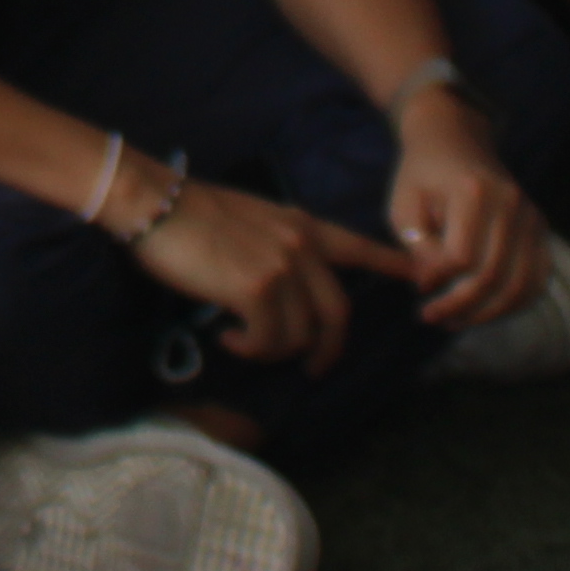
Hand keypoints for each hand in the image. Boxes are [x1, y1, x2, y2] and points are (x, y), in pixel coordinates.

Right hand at [124, 170, 408, 369]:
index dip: (390, 264)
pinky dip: (251, 349)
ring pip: (300, 334)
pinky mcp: (257, 288)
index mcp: (301, 225)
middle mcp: (301, 245)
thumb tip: (278, 286)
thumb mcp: (249, 218)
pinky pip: (269, 340)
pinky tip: (228, 338)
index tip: (417, 277)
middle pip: (337, 312)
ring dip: (273, 350)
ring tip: (243, 342)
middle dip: (329, 349)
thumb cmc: (188, 211)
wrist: (152, 202)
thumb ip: (277, 244)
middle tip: (312, 369)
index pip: (357, 246)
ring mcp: (282, 267)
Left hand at [380, 93, 550, 328]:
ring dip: (488, 314)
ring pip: (520, 286)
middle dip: (460, 306)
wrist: (454, 140)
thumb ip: (416, 245)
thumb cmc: (422, 176)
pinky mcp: (541, 228)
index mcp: (473, 190)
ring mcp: (531, 216)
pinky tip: (485, 311)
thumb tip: (434, 284)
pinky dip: (513, 304)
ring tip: (457, 320)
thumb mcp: (404, 204)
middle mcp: (511, 203)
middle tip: (432, 317)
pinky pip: (536, 279)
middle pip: (492, 276)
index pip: (461, 257)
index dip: (438, 280)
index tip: (418, 287)